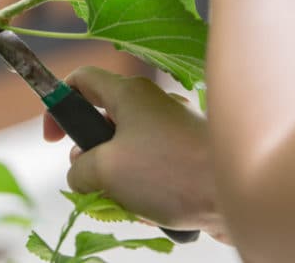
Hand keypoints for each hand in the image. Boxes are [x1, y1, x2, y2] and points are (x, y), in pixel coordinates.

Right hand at [43, 67, 227, 239]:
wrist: (241, 194)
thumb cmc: (171, 172)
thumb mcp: (105, 170)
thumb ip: (78, 168)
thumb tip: (80, 174)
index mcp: (128, 94)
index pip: (80, 81)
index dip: (57, 104)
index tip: (53, 138)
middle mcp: (151, 107)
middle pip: (103, 124)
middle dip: (91, 158)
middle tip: (93, 180)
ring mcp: (172, 133)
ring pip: (126, 155)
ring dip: (118, 183)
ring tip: (130, 204)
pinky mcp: (189, 160)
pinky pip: (152, 174)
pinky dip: (145, 194)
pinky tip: (154, 214)